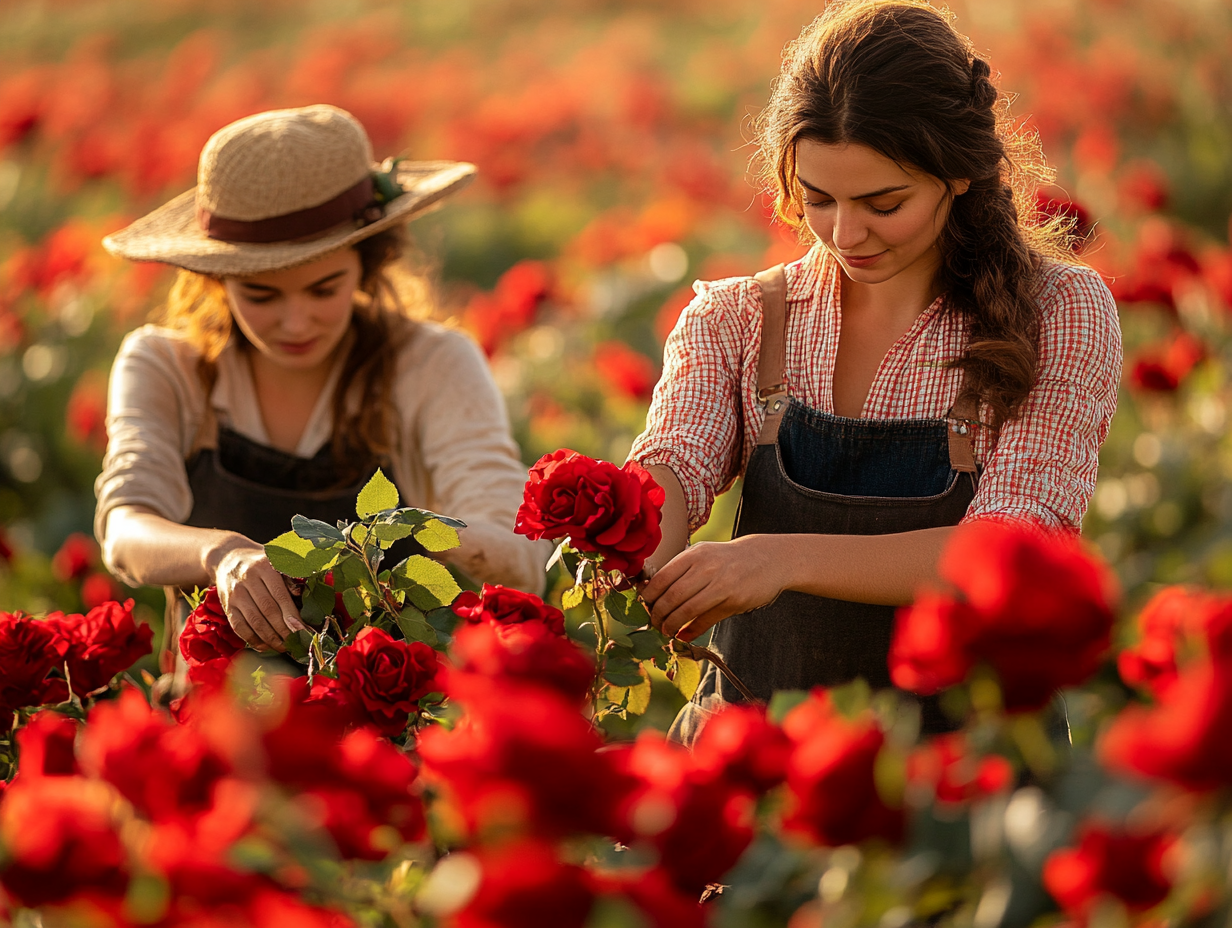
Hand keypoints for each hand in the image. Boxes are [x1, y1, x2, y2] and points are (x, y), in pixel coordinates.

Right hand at [210, 537, 306, 651]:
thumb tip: (301, 594)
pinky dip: (253, 639)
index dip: (291, 615)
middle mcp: (248, 579)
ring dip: (270, 638)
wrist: (227, 557)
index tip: (302, 630)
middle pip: (268, 610)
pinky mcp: (227, 605)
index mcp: (265, 567)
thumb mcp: (276, 560)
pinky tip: (264, 646)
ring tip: (283, 647)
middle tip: (295, 642)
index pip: (280, 596)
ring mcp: (236, 594)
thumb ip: (290, 575)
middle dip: (283, 630)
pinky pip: (239, 626)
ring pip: (254, 621)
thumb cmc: (260, 562)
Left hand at [639, 535, 789, 641]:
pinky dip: (692, 630)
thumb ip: (679, 570)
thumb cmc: (727, 558)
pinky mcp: (734, 601)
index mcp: (694, 554)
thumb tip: (649, 591)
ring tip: (666, 630)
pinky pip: (706, 619)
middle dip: (658, 614)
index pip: (662, 577)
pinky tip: (684, 635)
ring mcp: (721, 585)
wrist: (766, 558)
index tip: (645, 605)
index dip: (649, 595)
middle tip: (654, 622)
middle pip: (672, 596)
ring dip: (672, 624)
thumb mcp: (703, 554)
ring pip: (687, 610)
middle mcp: (707, 568)